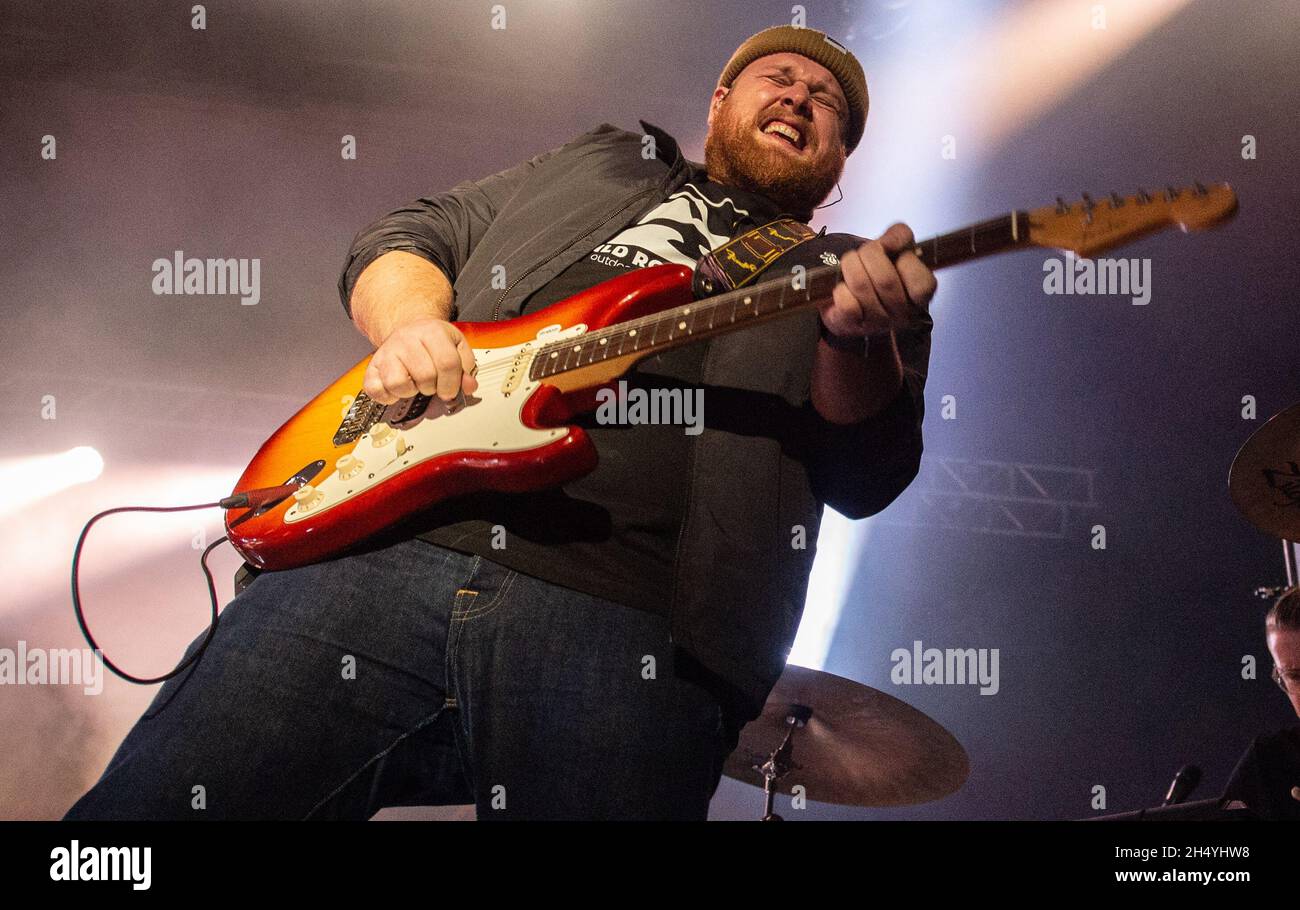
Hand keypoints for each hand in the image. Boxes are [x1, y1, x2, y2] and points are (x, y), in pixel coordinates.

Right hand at [362, 317, 478, 404]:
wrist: (408, 329)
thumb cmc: (434, 342)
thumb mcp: (457, 347)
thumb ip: (467, 368)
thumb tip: (469, 387)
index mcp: (431, 331)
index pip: (447, 363)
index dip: (452, 383)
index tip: (450, 391)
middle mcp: (406, 339)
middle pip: (425, 376)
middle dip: (433, 388)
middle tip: (432, 384)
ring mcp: (387, 352)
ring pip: (398, 384)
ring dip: (410, 391)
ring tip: (415, 384)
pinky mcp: (372, 366)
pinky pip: (376, 390)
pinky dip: (388, 397)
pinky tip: (398, 389)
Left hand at [817, 223, 936, 339]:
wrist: (849, 300)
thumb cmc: (877, 272)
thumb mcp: (894, 250)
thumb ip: (900, 235)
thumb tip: (889, 242)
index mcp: (919, 298)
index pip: (922, 284)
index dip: (906, 261)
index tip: (894, 253)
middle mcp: (901, 315)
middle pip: (886, 280)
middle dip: (869, 255)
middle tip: (862, 253)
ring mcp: (877, 324)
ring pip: (862, 287)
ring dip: (851, 266)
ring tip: (850, 264)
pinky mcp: (852, 327)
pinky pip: (847, 304)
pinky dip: (841, 289)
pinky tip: (843, 288)